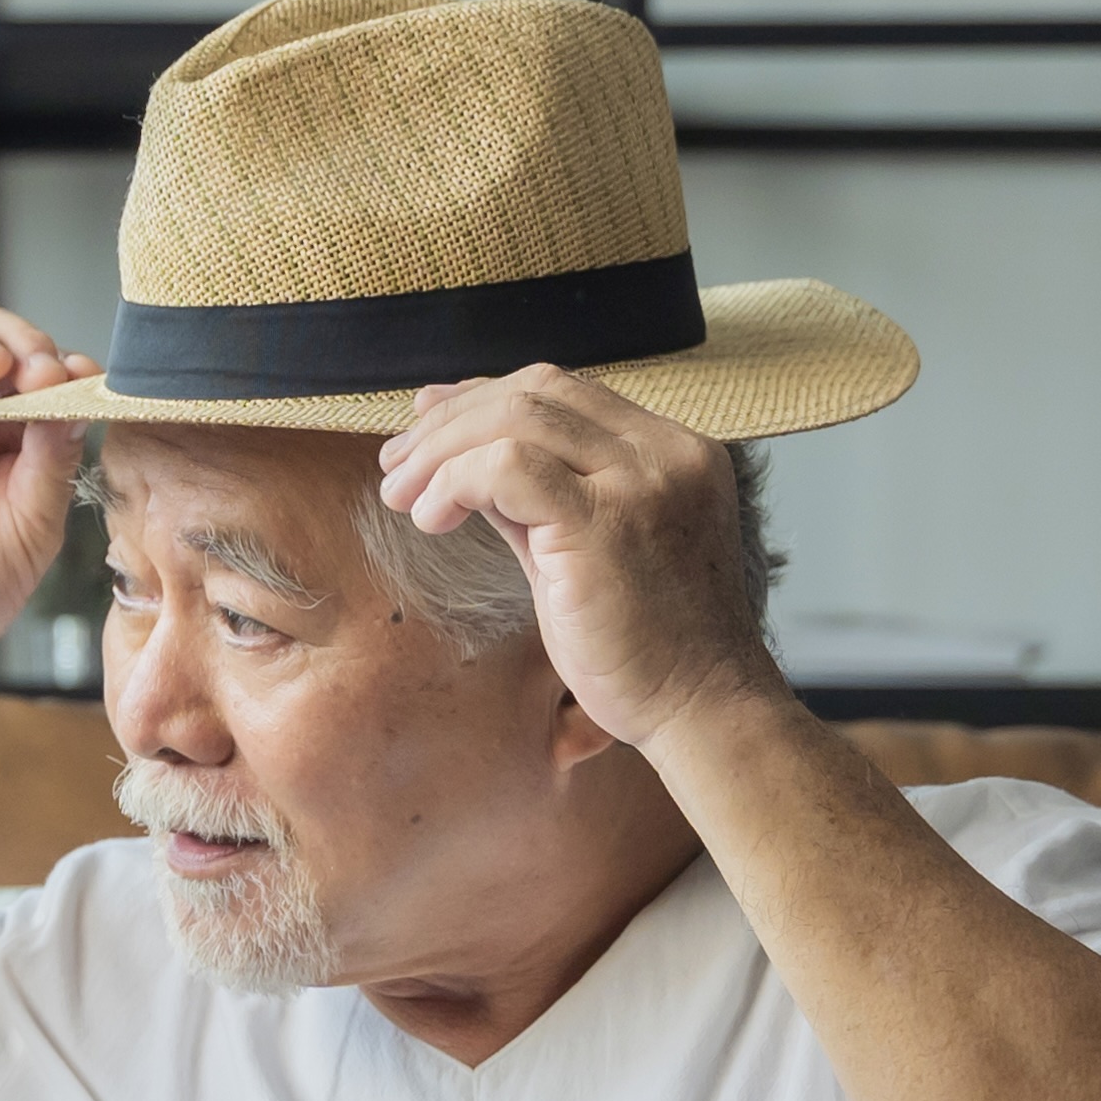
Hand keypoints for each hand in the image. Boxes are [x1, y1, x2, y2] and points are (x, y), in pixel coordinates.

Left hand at [380, 367, 786, 750]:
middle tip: (397, 463)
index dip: (484, 398)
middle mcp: (667, 452)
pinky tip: (431, 519)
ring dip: (442, 450)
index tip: (427, 424)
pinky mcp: (607, 523)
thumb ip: (538, 498)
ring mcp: (642, 482)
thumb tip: (462, 461)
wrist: (703, 710)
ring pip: (518, 417)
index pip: (565, 391)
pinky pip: (508, 467)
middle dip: (452, 420)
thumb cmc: (649, 647)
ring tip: (402, 495)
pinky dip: (455, 482)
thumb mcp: (588, 550)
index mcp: (673, 450)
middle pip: (538, 390)